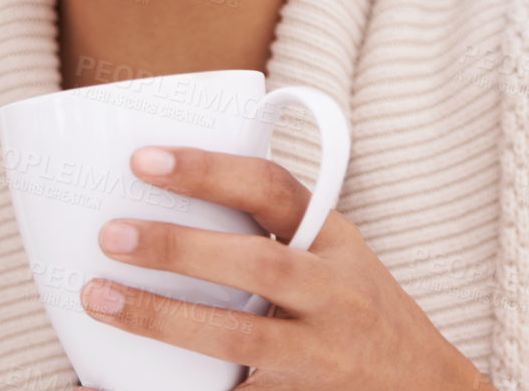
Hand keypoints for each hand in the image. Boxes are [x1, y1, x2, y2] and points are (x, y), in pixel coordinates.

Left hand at [71, 146, 494, 389]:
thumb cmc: (360, 308)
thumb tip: (167, 193)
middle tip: (111, 235)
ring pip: (239, 339)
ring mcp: (320, 354)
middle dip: (179, 249)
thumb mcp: (334, 253)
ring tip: (102, 299)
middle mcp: (334, 293)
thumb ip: (274, 227)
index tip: (144, 160)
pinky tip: (113, 379)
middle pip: (256, 265)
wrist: (426, 386)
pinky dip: (176, 389)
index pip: (273, 188)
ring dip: (164, 320)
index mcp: (332, 239)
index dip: (208, 170)